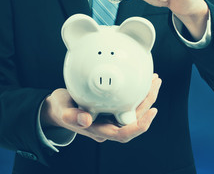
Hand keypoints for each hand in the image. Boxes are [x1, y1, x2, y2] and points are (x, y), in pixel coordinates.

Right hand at [41, 74, 161, 142]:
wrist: (58, 106)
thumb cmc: (60, 110)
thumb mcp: (62, 112)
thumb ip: (72, 116)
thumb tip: (85, 120)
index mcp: (101, 131)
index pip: (124, 134)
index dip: (140, 126)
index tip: (152, 111)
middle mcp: (110, 125)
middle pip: (135, 119)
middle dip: (148, 102)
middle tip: (155, 83)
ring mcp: (112, 116)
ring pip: (135, 110)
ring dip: (146, 96)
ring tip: (154, 79)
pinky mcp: (113, 107)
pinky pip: (130, 102)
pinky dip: (138, 92)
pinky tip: (143, 80)